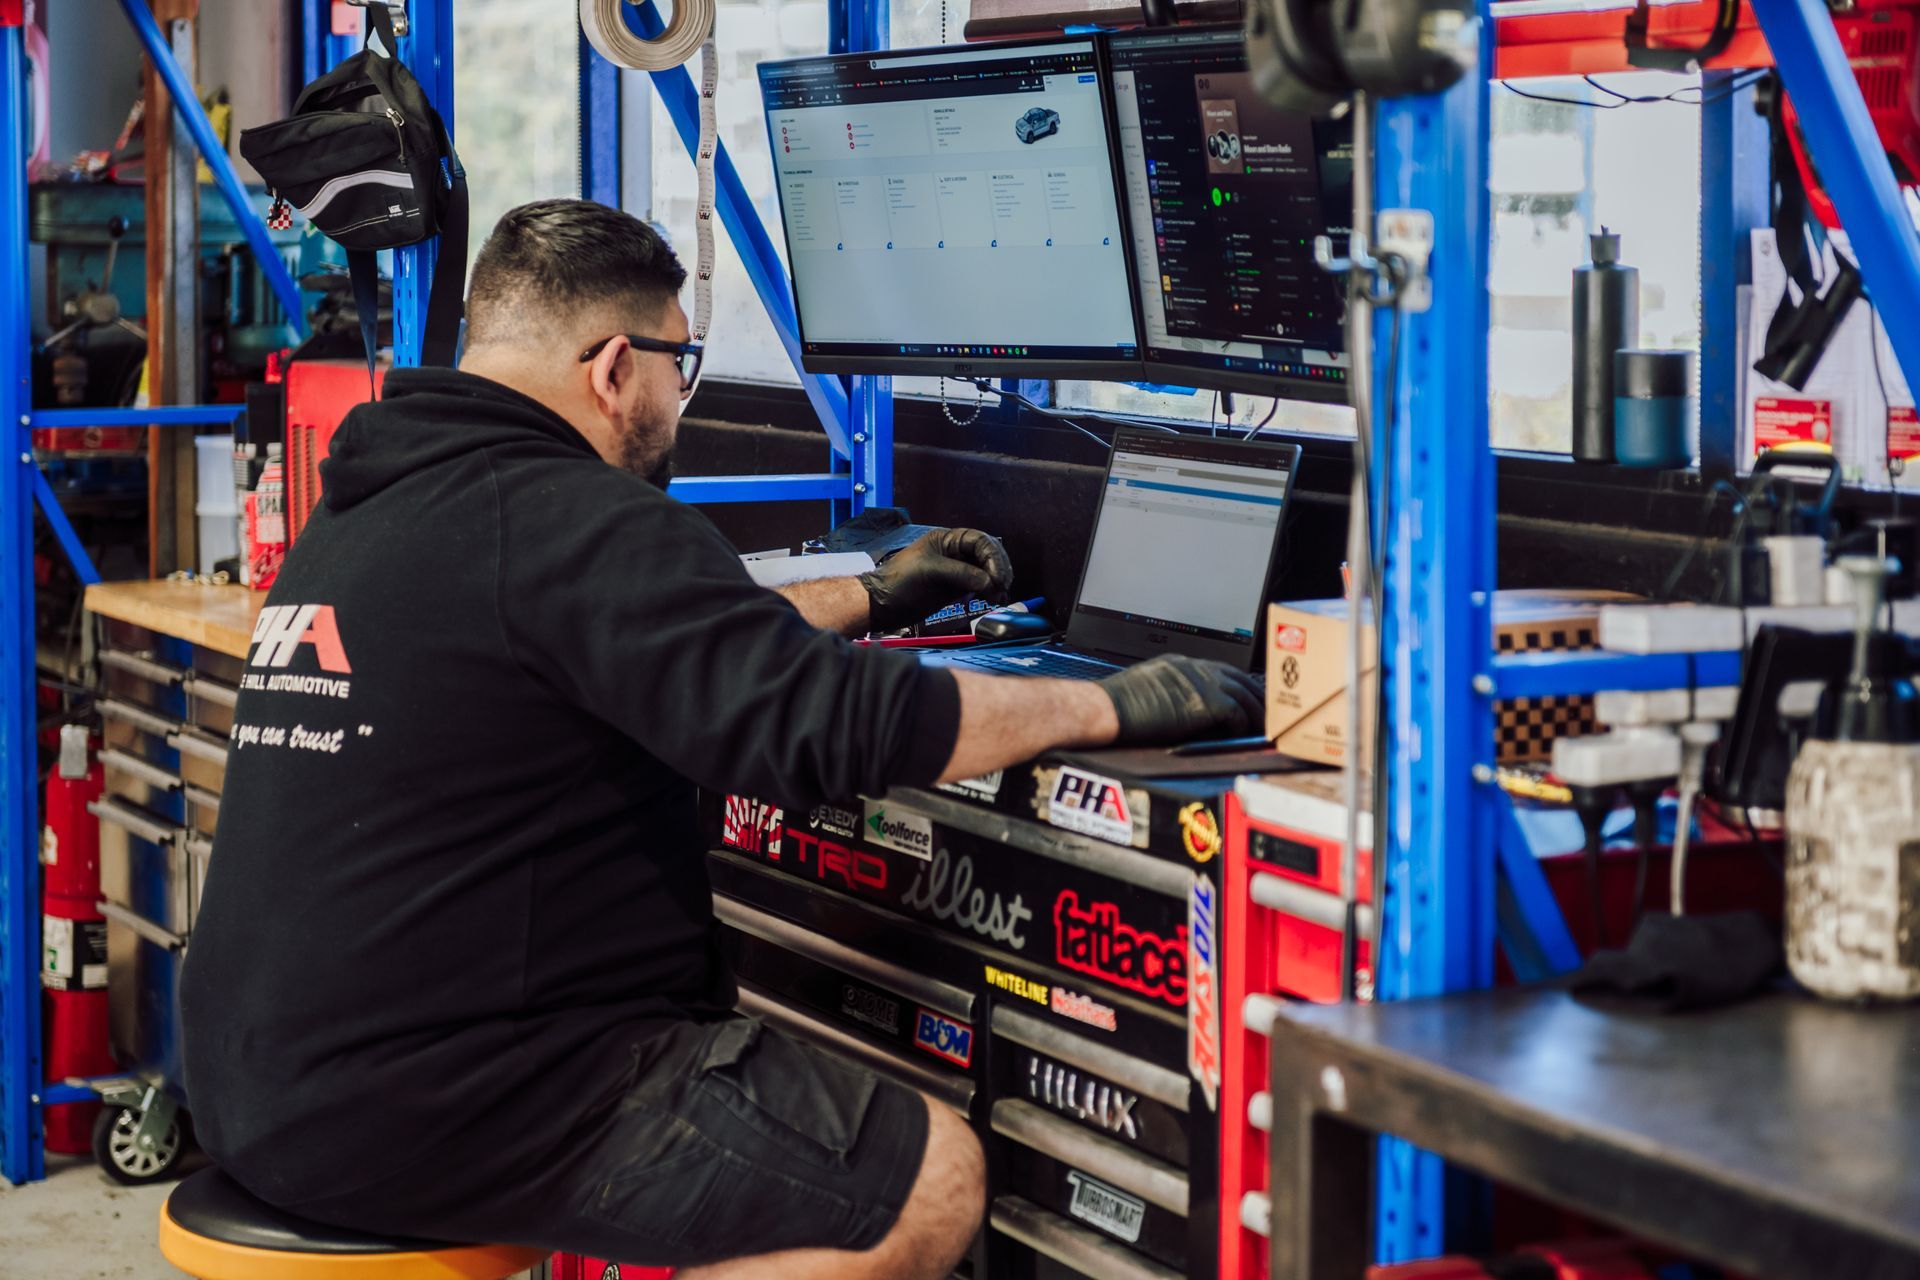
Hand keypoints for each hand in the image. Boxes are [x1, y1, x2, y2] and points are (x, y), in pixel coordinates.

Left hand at [861, 528, 1012, 629]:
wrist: (882, 605)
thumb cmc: (901, 581)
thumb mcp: (931, 572)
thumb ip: (962, 574)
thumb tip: (989, 582)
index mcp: (947, 540)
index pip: (980, 541)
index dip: (993, 557)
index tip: (998, 577)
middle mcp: (955, 553)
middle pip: (987, 556)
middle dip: (998, 570)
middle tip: (1002, 588)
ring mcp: (956, 571)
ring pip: (986, 572)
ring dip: (996, 583)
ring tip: (999, 597)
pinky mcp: (955, 589)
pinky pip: (979, 586)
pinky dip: (989, 592)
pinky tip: (993, 600)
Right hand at [1098, 655, 1262, 745]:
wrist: (1107, 708)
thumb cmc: (1116, 706)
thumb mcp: (1147, 690)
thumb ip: (1171, 694)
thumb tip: (1186, 712)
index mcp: (1179, 664)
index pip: (1220, 670)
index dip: (1237, 685)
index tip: (1247, 697)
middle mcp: (1194, 668)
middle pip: (1238, 678)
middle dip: (1255, 696)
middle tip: (1266, 713)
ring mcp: (1201, 681)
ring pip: (1244, 694)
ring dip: (1257, 714)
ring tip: (1264, 729)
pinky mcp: (1205, 701)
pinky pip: (1237, 713)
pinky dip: (1243, 726)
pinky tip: (1242, 735)